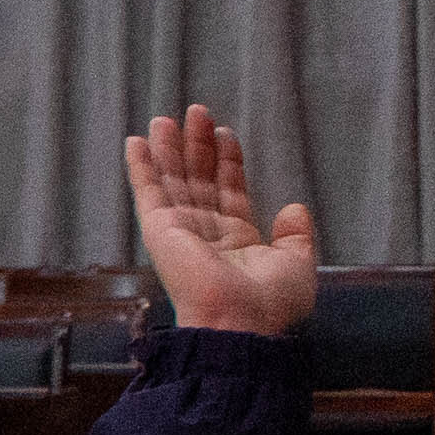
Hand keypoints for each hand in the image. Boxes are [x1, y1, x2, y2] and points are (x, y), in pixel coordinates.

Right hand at [121, 105, 320, 339]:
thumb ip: (297, 235)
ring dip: (170, 147)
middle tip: (197, 112)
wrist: (240, 322)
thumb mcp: (297, 264)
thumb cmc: (269, 304)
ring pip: (174, 179)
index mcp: (236, 241)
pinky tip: (137, 142)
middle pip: (199, 179)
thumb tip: (295, 207)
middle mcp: (205, 232)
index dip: (228, 161)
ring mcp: (180, 229)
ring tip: (169, 117)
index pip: (228, 191)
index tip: (226, 133)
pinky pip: (148, 191)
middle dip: (198, 145)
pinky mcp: (160, 229)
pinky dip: (141, 166)